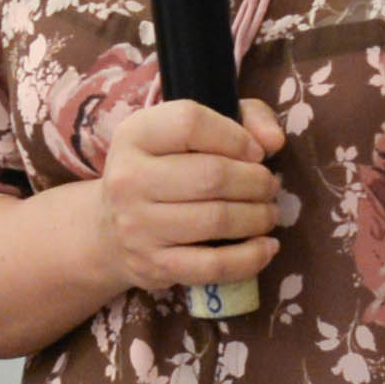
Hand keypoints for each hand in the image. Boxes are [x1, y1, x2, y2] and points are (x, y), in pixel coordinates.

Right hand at [94, 97, 286, 297]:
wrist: (111, 231)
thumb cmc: (163, 171)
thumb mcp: (190, 132)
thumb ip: (243, 118)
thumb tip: (274, 141)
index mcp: (135, 135)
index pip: (189, 122)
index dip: (235, 136)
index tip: (255, 152)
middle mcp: (128, 178)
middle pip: (211, 175)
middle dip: (257, 182)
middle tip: (269, 186)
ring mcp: (137, 226)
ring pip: (217, 219)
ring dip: (259, 217)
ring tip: (268, 212)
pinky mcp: (154, 265)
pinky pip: (214, 265)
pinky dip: (251, 257)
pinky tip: (267, 247)